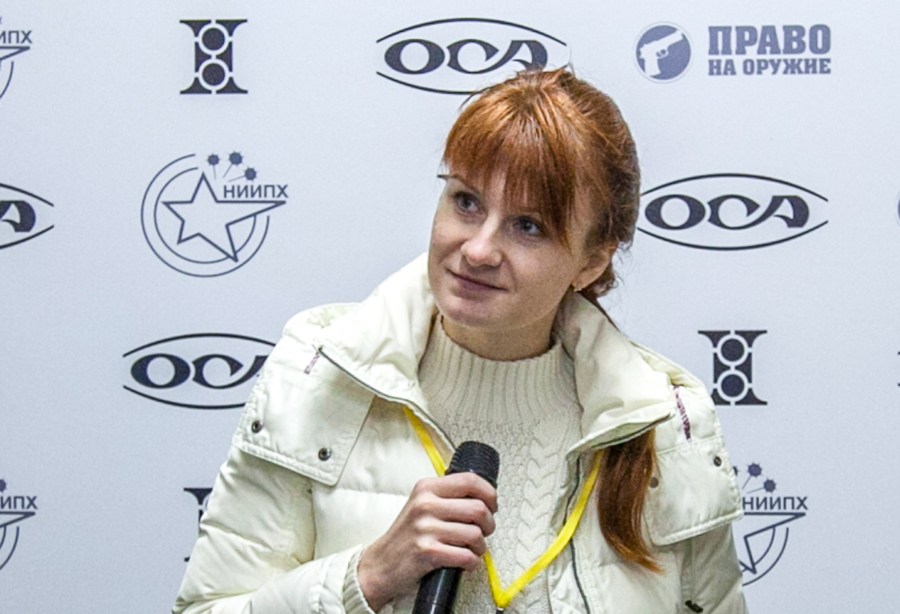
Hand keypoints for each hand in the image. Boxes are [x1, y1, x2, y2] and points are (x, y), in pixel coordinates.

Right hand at [357, 472, 497, 610]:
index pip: (470, 481)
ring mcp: (425, 528)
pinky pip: (466, 556)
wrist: (380, 564)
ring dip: (480, 547)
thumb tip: (483, 497)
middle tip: (484, 532)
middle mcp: (425, 504)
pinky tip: (465, 561)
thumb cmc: (405, 536)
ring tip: (472, 549)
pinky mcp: (427, 552)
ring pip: (475, 534)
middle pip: (478, 508)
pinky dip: (471, 562)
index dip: (489, 494)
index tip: (492, 505)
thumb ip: (447, 497)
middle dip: (488, 524)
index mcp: (426, 488)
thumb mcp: (421, 505)